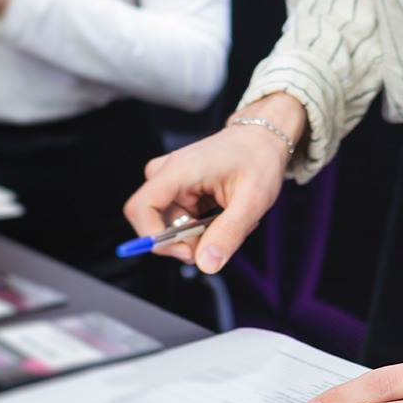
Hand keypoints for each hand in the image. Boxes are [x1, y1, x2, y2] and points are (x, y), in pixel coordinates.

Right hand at [123, 93, 306, 273]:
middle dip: (186, 241)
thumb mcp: (253, 200)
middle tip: (219, 240)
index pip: (140, 207)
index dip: (152, 237)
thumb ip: (228, 233)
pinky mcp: (178, 191)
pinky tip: (222, 215)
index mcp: (178, 170)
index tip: (184, 251)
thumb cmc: (258, 159)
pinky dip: (202, 227)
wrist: (262, 139)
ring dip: (199, 235)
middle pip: (155, 224)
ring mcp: (171, 183)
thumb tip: (206, 264)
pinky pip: (180, 222)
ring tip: (229, 219)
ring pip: (171, 228)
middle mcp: (167, 175)